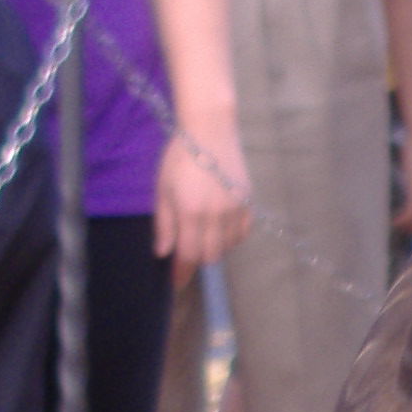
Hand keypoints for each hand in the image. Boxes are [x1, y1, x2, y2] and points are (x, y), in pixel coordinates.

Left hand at [153, 125, 251, 276]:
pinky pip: (242, 233)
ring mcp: (235, 208)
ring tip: (202, 235)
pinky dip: (231, 237)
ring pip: (227, 247)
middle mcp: (216, 214)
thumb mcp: (163, 189)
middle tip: (187, 251)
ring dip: (214, 248)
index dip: (182, 271)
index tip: (176, 282)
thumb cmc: (180, 155)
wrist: (210, 128)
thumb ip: (164, 224)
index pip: (189, 254)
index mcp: (191, 211)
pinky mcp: (248, 201)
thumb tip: (163, 253)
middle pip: (210, 256)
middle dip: (197, 259)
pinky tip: (220, 228)